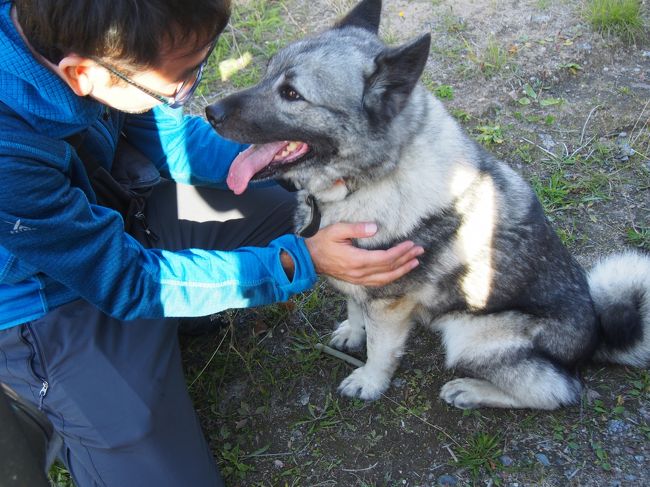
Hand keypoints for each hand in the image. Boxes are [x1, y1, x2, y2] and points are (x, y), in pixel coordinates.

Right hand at [305, 222, 423, 286]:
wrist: (309, 259)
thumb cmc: (323, 242)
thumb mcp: (337, 230)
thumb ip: (356, 229)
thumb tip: (375, 228)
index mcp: (356, 260)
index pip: (385, 258)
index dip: (400, 252)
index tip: (411, 244)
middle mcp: (360, 273)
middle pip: (389, 269)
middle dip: (406, 260)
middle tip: (419, 251)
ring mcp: (358, 279)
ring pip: (386, 279)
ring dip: (402, 271)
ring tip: (415, 262)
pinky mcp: (357, 280)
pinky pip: (378, 282)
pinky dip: (391, 278)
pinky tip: (399, 272)